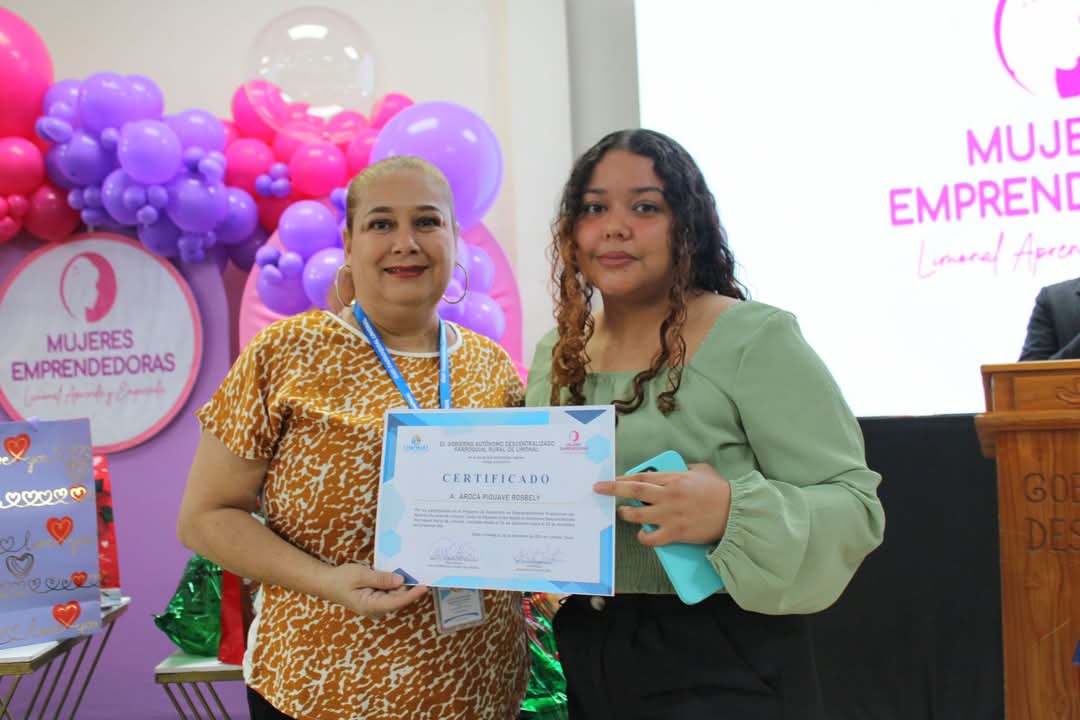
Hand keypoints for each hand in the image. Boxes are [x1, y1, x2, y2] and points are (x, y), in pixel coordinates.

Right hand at [321, 562, 428, 618]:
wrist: (328, 583)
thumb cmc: (341, 579)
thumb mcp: (360, 575)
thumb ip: (381, 578)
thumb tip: (400, 580)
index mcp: (371, 606)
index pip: (396, 602)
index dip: (411, 595)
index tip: (424, 587)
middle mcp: (377, 609)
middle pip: (398, 597)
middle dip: (407, 585)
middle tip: (417, 569)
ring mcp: (378, 606)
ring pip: (396, 594)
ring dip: (401, 582)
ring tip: (406, 568)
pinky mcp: (378, 600)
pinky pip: (391, 592)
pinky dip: (394, 583)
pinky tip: (396, 572)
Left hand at [594, 463, 731, 546]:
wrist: (735, 513)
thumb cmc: (720, 491)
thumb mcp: (701, 471)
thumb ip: (684, 469)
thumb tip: (676, 470)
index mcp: (673, 478)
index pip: (641, 477)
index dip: (623, 479)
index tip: (611, 480)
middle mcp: (667, 495)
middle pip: (633, 491)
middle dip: (612, 490)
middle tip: (598, 489)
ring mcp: (670, 515)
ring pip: (637, 515)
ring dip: (626, 514)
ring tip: (623, 513)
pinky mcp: (675, 533)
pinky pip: (651, 538)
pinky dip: (644, 537)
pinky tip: (643, 535)